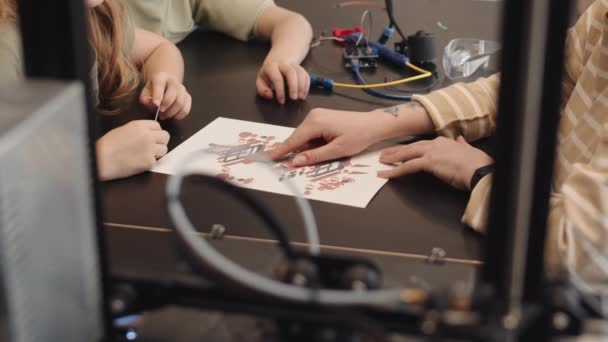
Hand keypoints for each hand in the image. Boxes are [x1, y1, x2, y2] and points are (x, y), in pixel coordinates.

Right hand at [96, 120, 169, 180]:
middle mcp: (147, 135)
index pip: (158, 126)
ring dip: (157, 153)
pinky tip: (139, 163)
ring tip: (144, 155)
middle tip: (152, 147)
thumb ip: (139, 130)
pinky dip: (149, 163)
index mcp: (140, 126)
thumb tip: (148, 133)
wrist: (102, 160)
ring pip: (164, 149)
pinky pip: (156, 161)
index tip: (152, 137)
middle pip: (165, 136)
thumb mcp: (123, 130)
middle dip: (160, 142)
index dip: (156, 132)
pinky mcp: (149, 162)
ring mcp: (150, 149)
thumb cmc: (107, 146)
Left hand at [139, 72, 191, 119]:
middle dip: (166, 106)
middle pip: (173, 94)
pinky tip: (173, 116)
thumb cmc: (153, 91)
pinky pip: (186, 109)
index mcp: (161, 77)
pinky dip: (179, 115)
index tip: (156, 104)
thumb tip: (153, 105)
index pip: (160, 85)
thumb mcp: (145, 92)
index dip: (158, 95)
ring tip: (164, 115)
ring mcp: (182, 89)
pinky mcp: (188, 97)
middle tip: (160, 113)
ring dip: (171, 112)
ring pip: (180, 103)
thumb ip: (145, 99)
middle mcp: (174, 81)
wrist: (164, 87)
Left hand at [256, 60, 309, 103]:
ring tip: (300, 98)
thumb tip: (270, 96)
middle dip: (293, 87)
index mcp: (271, 66)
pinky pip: (306, 75)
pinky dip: (306, 85)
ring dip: (302, 86)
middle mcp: (283, 64)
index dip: (280, 90)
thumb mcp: (261, 80)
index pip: (277, 78)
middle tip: (294, 99)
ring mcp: (293, 65)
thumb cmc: (268, 73)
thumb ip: (262, 89)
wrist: (279, 58)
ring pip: (300, 72)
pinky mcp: (301, 67)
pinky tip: (303, 94)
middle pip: (291, 72)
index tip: (281, 101)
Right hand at [269, 108, 384, 165]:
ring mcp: (317, 116)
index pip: (293, 140)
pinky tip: (328, 145)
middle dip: (301, 152)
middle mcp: (313, 116)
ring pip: (305, 138)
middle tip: (314, 157)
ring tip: (331, 149)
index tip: (267, 158)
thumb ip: (314, 156)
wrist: (373, 124)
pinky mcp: (321, 118)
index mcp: (315, 122)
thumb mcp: (337, 150)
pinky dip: (314, 143)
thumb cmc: (359, 136)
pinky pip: (311, 134)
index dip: (280, 151)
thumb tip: (295, 162)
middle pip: (298, 139)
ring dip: (310, 148)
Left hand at [377, 136, 492, 189]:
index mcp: (444, 141)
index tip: (402, 151)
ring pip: (406, 155)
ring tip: (381, 162)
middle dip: (396, 151)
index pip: (421, 145)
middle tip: (384, 154)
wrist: (479, 169)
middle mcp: (435, 144)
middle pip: (411, 147)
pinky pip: (408, 166)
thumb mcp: (469, 151)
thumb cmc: (476, 164)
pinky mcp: (429, 162)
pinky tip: (386, 174)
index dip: (410, 148)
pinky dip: (395, 170)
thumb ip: (462, 145)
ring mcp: (431, 152)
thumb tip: (461, 140)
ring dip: (392, 158)